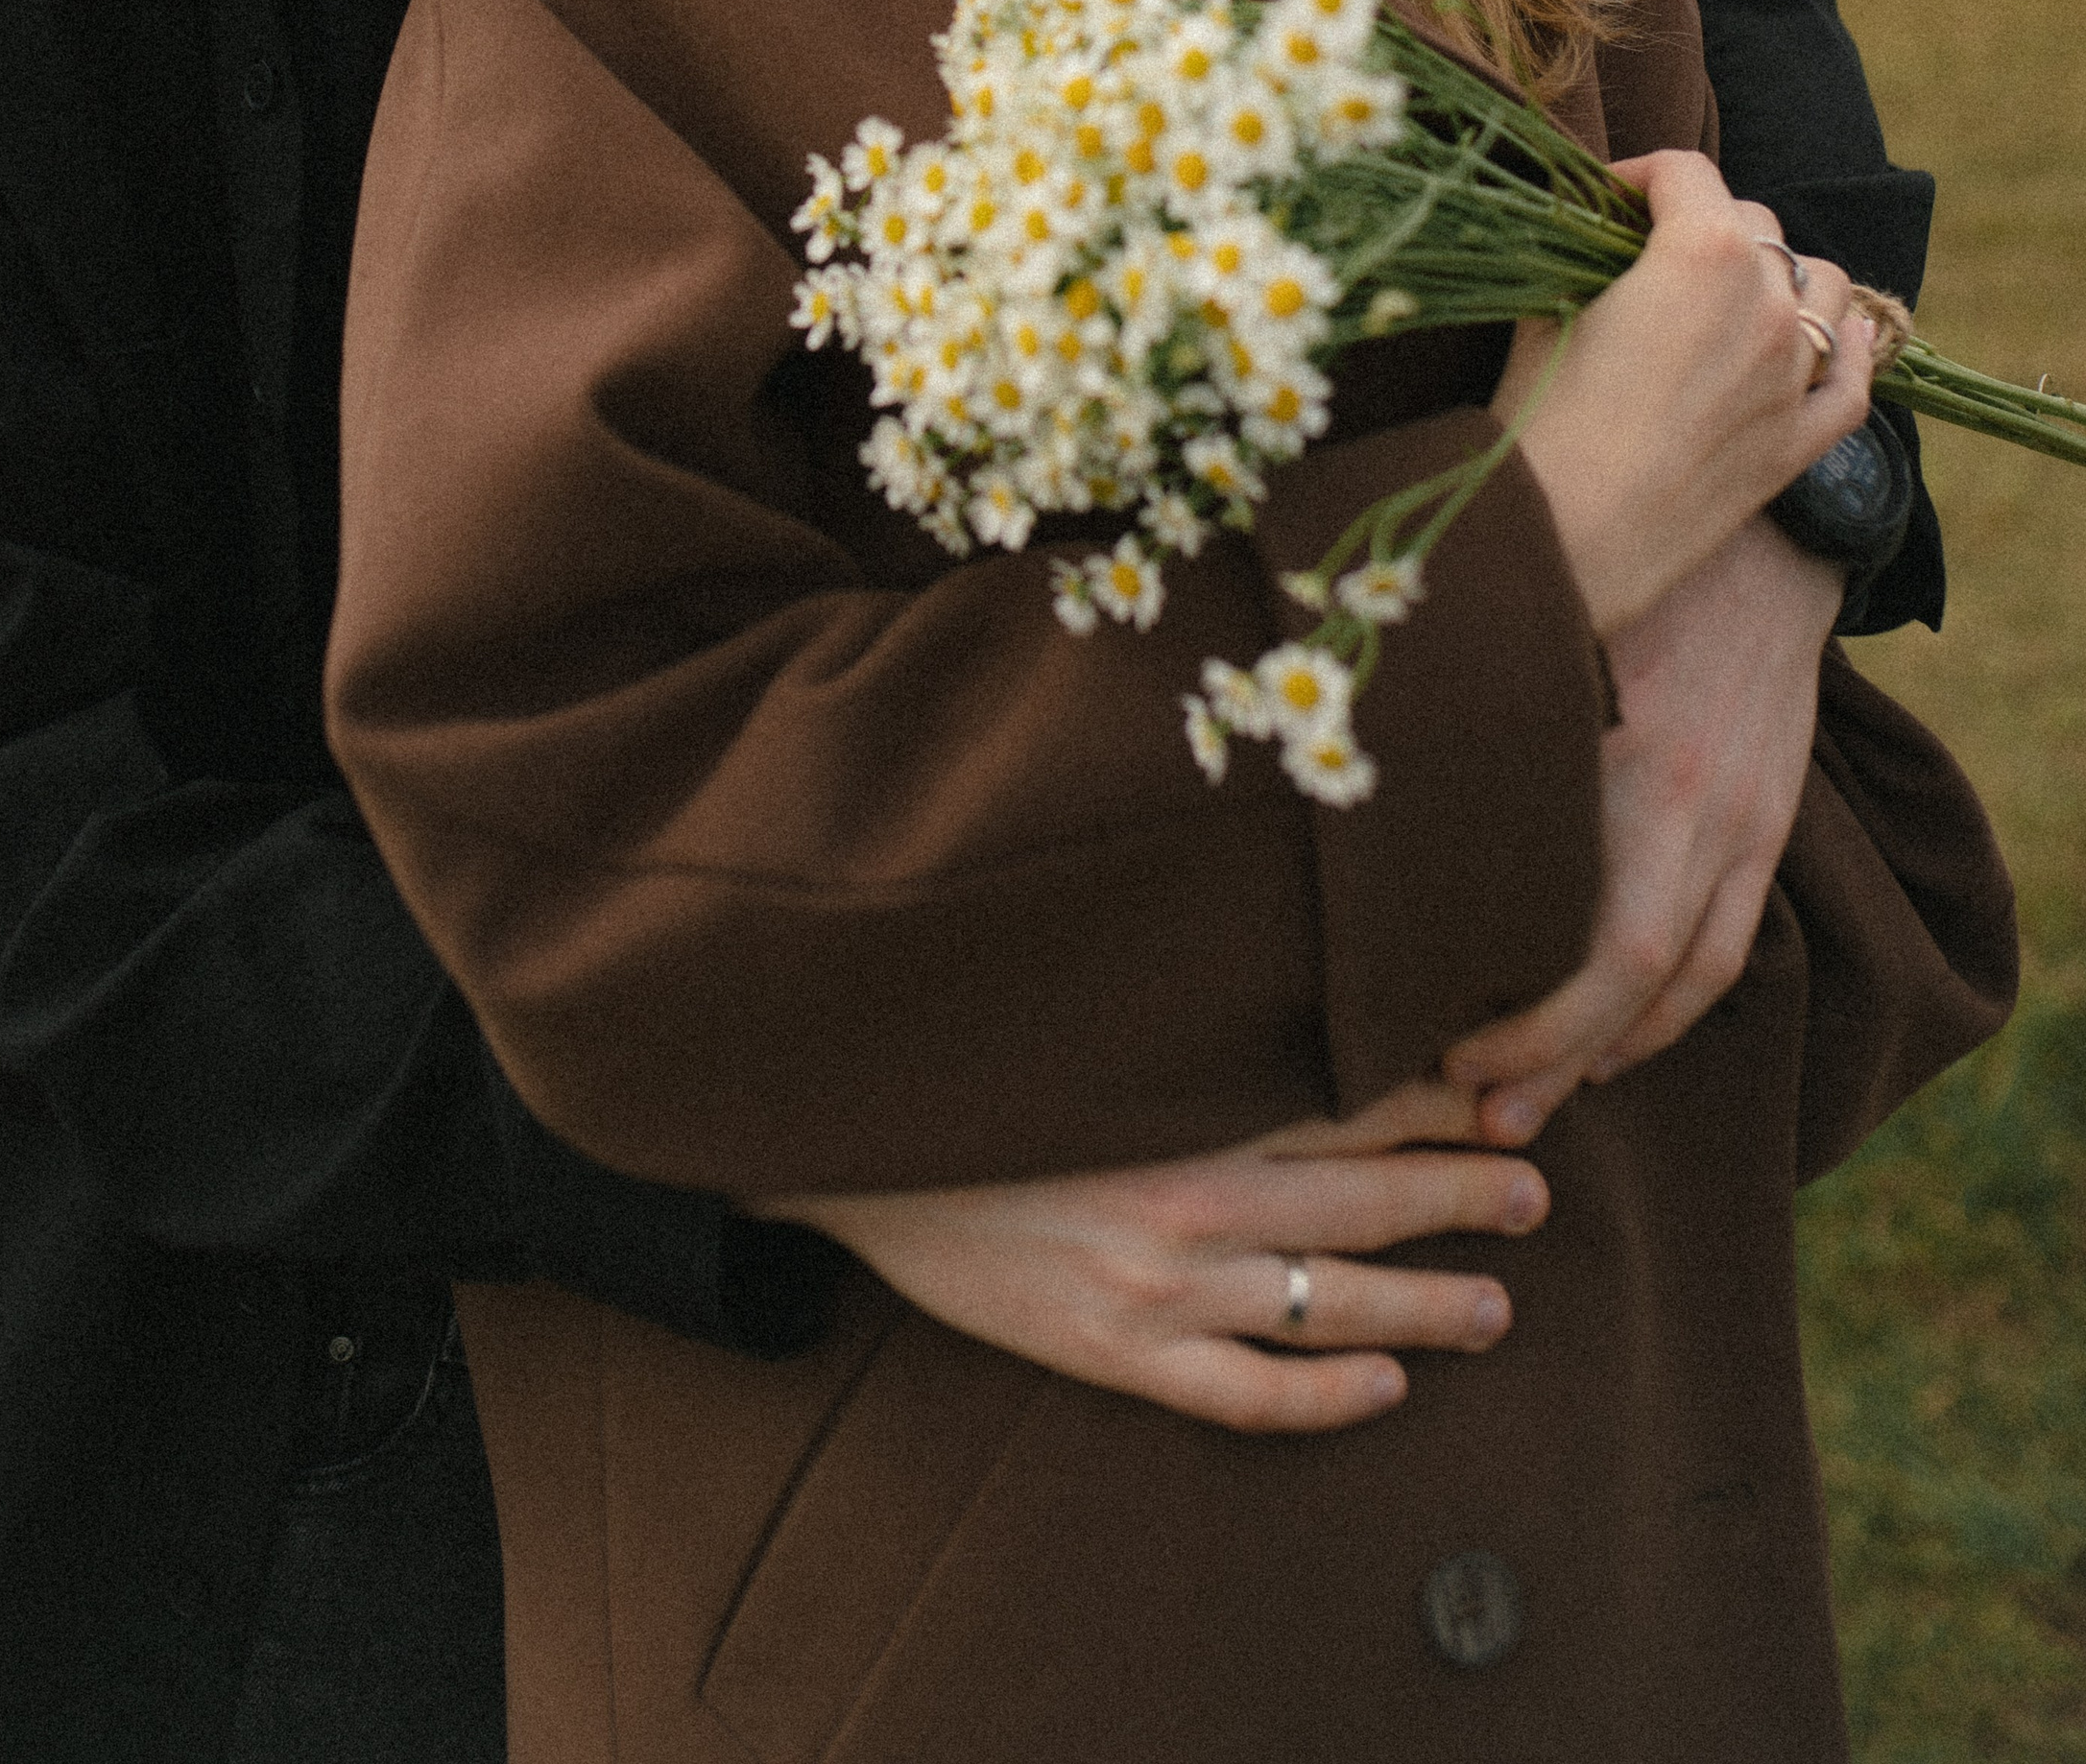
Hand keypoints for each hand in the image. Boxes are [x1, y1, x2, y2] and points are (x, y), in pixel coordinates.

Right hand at [757, 1079, 1547, 1432]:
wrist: (853, 1141)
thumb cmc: (980, 1070)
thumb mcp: (1090, 1023)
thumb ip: (1191, 1022)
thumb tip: (1289, 991)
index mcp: (1185, 1100)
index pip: (1346, 1099)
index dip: (1436, 1100)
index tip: (1504, 1092)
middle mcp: (1187, 1193)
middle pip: (1362, 1202)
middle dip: (1461, 1198)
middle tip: (1535, 1195)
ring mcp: (1155, 1285)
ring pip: (1328, 1307)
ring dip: (1426, 1308)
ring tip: (1495, 1308)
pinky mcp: (1113, 1353)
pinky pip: (1244, 1396)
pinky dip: (1325, 1397)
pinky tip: (1383, 1391)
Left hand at [1444, 512, 1843, 1142]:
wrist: (1762, 538)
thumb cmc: (1613, 568)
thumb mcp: (1536, 618)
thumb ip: (1463, 698)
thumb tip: (1348, 752)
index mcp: (1617, 752)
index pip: (1570, 923)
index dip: (1507, 1006)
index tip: (1424, 1039)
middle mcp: (1688, 800)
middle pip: (1624, 973)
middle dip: (1545, 1055)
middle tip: (1467, 1107)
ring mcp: (1742, 820)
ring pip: (1683, 979)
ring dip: (1608, 1054)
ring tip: (1530, 1103)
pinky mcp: (1769, 824)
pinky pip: (1727, 949)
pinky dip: (1671, 1014)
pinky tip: (1617, 1047)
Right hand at [1494, 152, 1874, 636]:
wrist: (1566, 541)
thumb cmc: (1537, 424)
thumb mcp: (1541, 315)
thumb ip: (1576, 261)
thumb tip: (1581, 240)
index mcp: (1703, 254)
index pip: (1685, 171)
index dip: (1637, 175)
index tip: (1604, 202)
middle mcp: (1767, 303)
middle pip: (1754, 222)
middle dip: (1702, 223)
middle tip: (1649, 255)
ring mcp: (1795, 373)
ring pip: (1824, 284)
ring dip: (1781, 275)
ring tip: (1734, 293)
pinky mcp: (1801, 440)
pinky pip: (1851, 377)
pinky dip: (1844, 348)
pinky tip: (1832, 338)